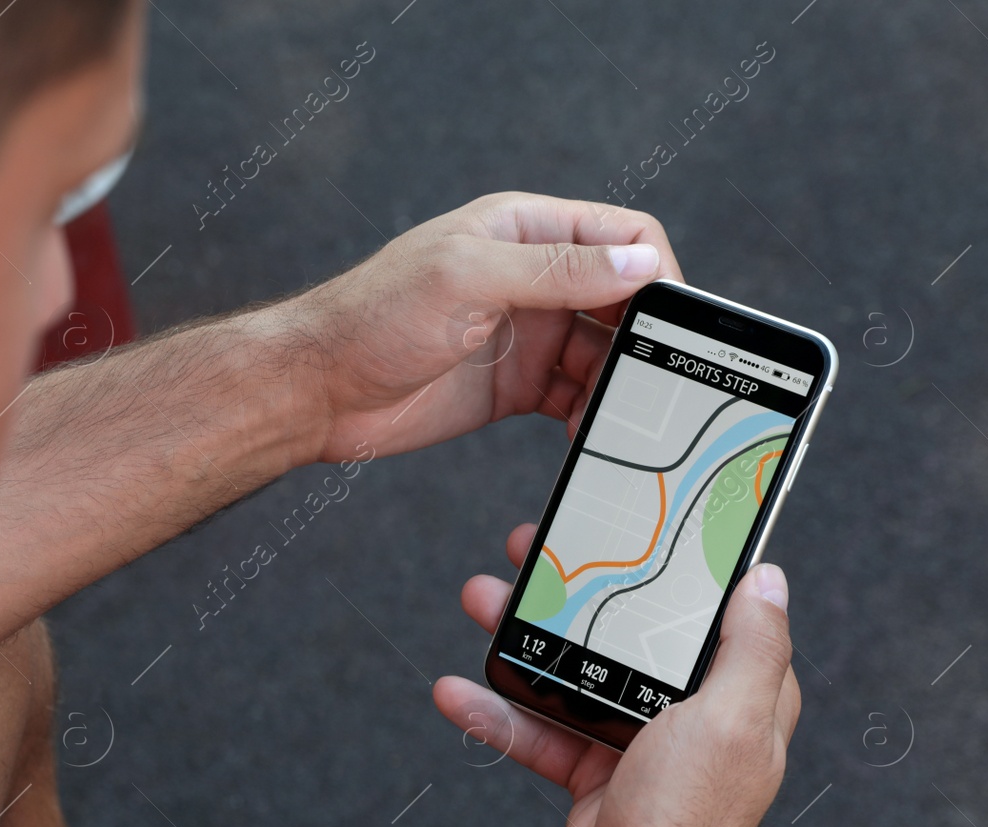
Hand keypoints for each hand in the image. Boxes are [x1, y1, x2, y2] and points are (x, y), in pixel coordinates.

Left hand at [288, 193, 682, 461]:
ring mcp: (526, 334)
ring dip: (620, 384)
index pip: (621, 235)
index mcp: (523, 230)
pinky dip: (593, 414)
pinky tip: (592, 436)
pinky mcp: (517, 386)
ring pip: (604, 354)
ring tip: (621, 419)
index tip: (672, 321)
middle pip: (622, 299)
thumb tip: (639, 266)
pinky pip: (576, 395)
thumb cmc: (372, 317)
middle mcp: (532, 277)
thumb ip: (552, 270)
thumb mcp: (465, 279)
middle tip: (657, 383)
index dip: (655, 271)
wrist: (315, 391)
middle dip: (645, 338)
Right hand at [431, 523, 799, 826]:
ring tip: (482, 600)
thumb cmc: (686, 825)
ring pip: (577, 673)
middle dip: (577, 593)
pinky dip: (499, 711)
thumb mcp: (730, 721)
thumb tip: (771, 579)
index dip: (676, 565)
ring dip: (525, 639)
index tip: (638, 524)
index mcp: (740, 696)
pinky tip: (458, 691)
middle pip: (630, 633)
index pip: (714, 611)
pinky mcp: (594, 774)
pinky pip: (541, 729)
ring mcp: (640, 745)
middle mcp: (693, 717)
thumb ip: (752, 648)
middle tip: (534, 551)